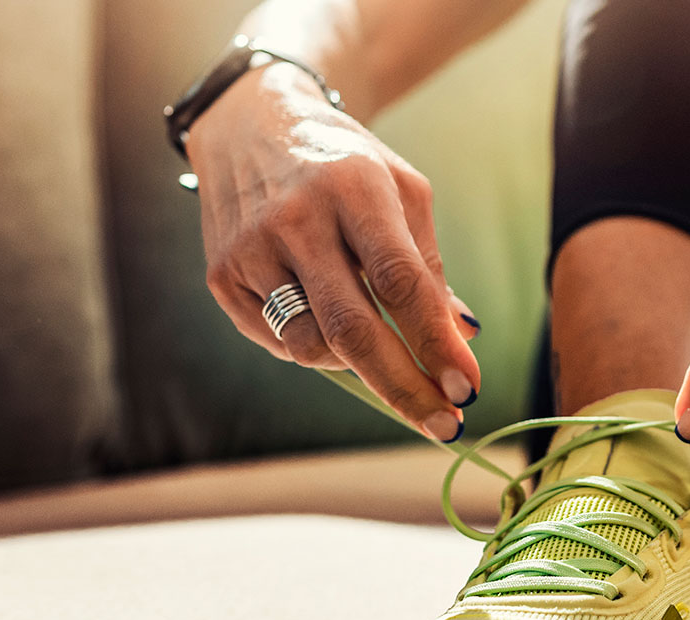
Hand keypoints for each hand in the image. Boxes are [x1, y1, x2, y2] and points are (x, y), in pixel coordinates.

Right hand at [186, 62, 480, 440]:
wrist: (249, 125)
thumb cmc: (344, 167)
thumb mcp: (401, 192)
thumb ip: (429, 268)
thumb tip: (461, 342)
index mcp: (353, 188)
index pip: (399, 282)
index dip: (434, 343)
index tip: (466, 390)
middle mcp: (295, 219)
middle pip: (352, 329)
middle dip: (404, 387)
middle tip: (445, 424)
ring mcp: (251, 250)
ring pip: (313, 348)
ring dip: (357, 365)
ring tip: (374, 340)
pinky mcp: (222, 277)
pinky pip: (280, 344)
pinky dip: (316, 349)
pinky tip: (324, 314)